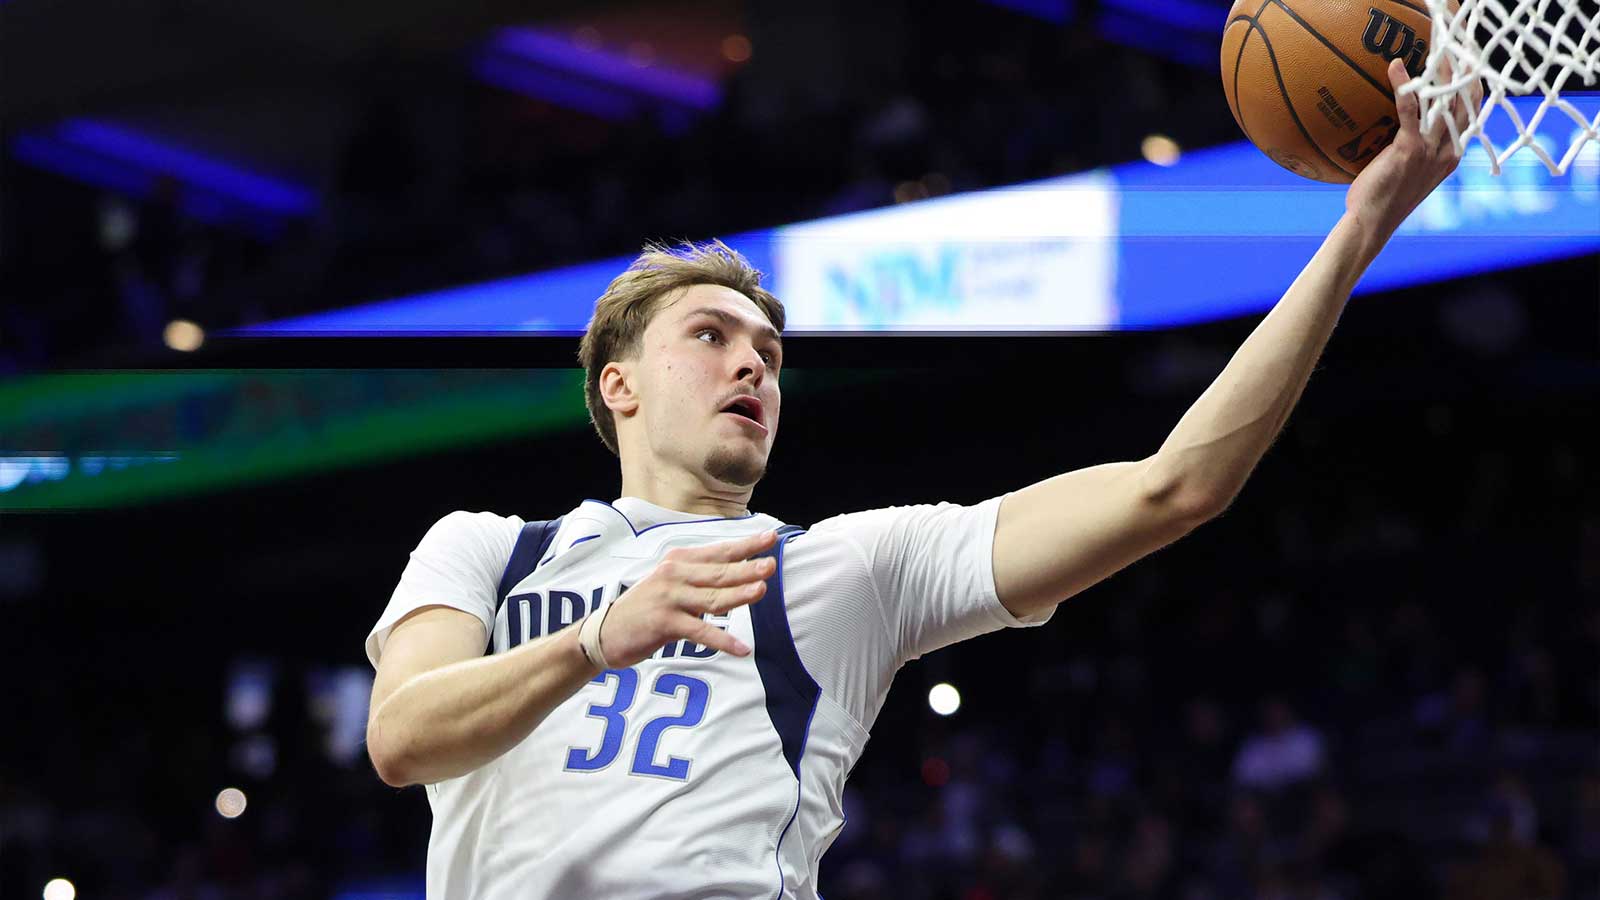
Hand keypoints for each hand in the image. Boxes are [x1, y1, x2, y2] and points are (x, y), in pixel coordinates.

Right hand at [586, 529, 779, 667]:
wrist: (606, 631)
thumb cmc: (646, 607)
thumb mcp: (672, 584)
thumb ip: (701, 578)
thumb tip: (740, 574)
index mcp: (679, 561)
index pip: (719, 551)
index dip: (746, 544)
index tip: (771, 537)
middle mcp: (674, 574)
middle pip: (719, 571)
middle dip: (747, 567)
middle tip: (771, 565)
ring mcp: (669, 598)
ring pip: (712, 597)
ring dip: (739, 594)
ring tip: (761, 591)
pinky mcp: (665, 623)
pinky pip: (700, 632)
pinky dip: (723, 641)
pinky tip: (742, 649)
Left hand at [1346, 58, 1481, 236]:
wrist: (1371, 224)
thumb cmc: (1382, 197)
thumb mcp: (1406, 170)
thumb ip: (1413, 146)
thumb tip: (1403, 123)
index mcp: (1453, 153)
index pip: (1472, 110)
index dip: (1473, 83)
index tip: (1470, 60)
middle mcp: (1449, 150)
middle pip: (1464, 99)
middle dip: (1464, 68)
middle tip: (1457, 42)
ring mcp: (1431, 150)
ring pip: (1443, 101)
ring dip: (1440, 70)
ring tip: (1435, 45)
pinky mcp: (1410, 150)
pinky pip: (1409, 111)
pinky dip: (1403, 86)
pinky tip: (1395, 67)